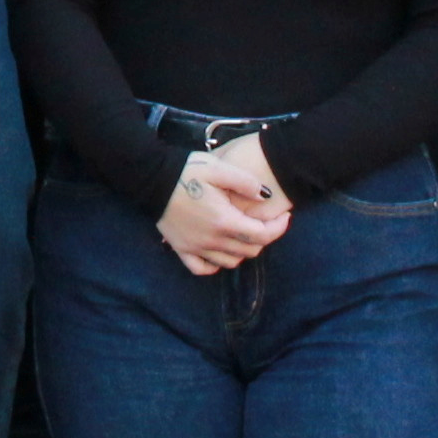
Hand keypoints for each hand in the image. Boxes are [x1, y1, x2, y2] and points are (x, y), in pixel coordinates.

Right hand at [157, 141, 289, 274]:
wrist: (152, 178)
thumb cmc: (187, 170)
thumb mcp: (219, 168)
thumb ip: (246, 182)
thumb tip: (266, 196)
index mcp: (224, 220)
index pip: (262, 235)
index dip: (279, 228)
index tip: (284, 215)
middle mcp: (212, 240)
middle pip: (249, 251)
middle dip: (264, 237)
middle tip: (266, 221)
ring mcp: (196, 247)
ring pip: (230, 262)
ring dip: (243, 250)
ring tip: (245, 233)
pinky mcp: (181, 249)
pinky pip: (202, 268)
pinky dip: (215, 265)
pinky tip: (219, 251)